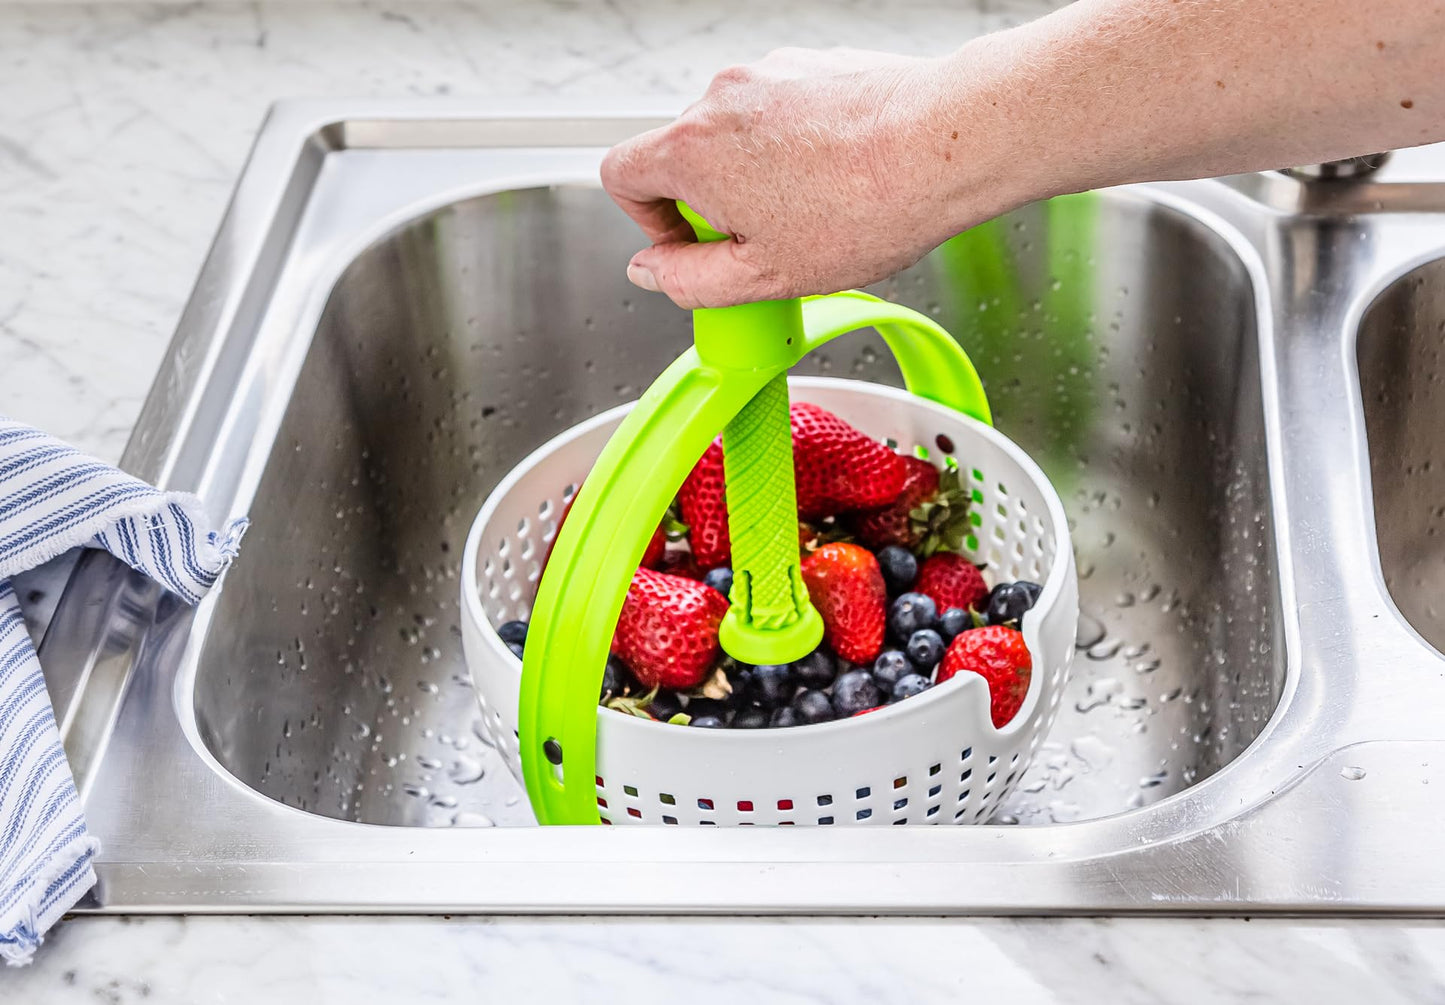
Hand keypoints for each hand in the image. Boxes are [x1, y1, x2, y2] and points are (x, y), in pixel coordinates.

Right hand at [601, 46, 1014, 308]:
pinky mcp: (810, 62)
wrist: (946, 145)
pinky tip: (841, 176)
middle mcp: (720, 98)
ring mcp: (768, 71)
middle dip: (713, 200)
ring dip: (758, 173)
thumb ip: (688, 280)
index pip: (619, 174)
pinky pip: (781, 110)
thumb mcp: (764, 277)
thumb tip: (651, 272)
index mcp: (692, 150)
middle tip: (769, 239)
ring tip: (817, 208)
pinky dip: (797, 144)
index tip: (693, 245)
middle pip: (682, 154)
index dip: (647, 221)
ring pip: (737, 133)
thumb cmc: (865, 209)